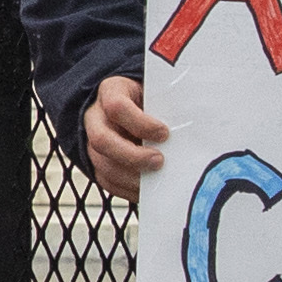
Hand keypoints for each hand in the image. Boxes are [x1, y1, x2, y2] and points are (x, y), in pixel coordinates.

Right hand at [76, 69, 169, 203]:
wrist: (130, 102)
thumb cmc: (148, 97)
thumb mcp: (155, 92)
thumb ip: (166, 105)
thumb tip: (190, 124)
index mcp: (111, 91)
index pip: (116, 107)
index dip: (140, 123)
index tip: (165, 133)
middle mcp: (94, 117)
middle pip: (102, 140)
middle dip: (132, 156)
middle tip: (159, 161)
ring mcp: (91, 142)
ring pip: (102, 164)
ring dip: (131, 177)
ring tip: (156, 180)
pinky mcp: (96, 163)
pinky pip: (106, 181)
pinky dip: (127, 189)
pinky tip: (146, 189)